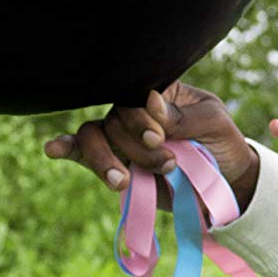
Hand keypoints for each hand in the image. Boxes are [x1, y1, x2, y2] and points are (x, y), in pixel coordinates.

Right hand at [44, 81, 261, 206]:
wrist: (225, 183)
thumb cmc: (222, 142)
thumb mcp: (215, 122)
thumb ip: (184, 115)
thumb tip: (149, 101)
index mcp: (158, 93)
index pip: (133, 96)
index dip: (139, 118)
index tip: (159, 138)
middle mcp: (133, 112)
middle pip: (113, 120)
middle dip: (135, 146)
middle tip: (167, 163)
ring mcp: (121, 139)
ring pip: (92, 137)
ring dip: (106, 160)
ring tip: (125, 181)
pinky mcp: (115, 165)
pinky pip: (81, 153)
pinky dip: (65, 149)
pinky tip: (52, 149)